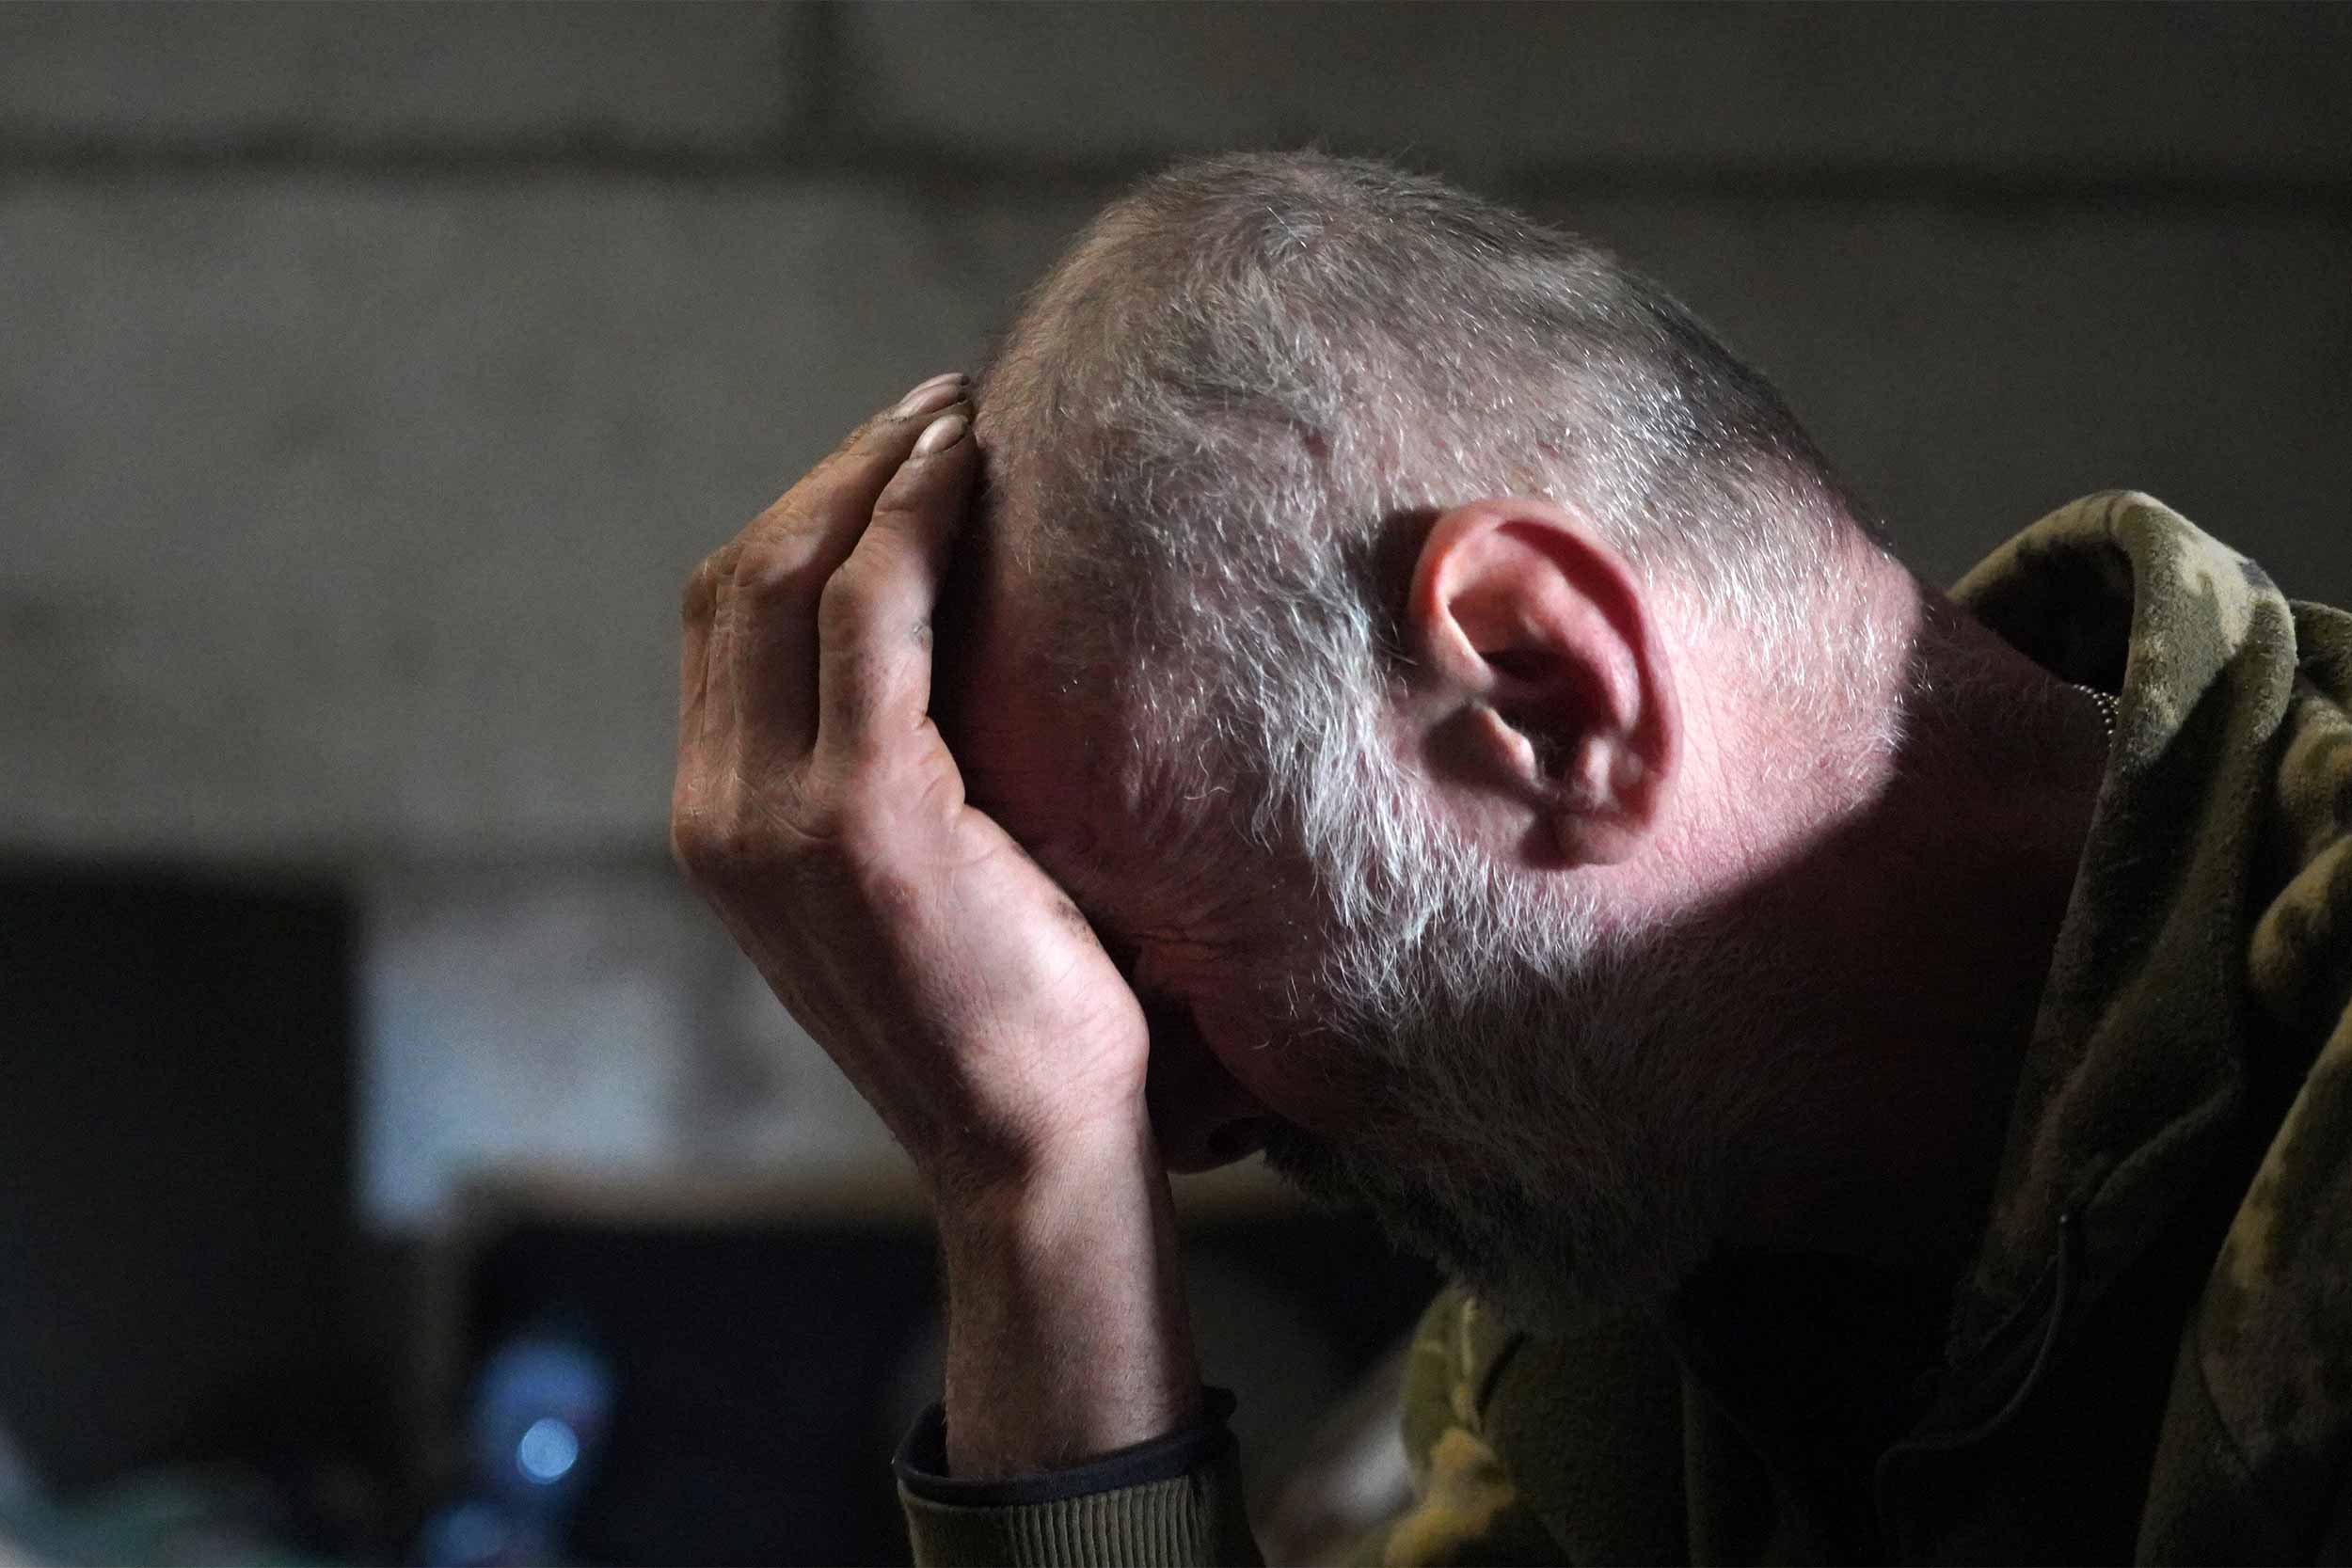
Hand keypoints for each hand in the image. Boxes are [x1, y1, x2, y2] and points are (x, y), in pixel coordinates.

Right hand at [671, 373, 1151, 1198]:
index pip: (723, 620)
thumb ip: (869, 770)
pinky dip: (915, 524)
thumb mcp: (902, 881)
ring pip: (793, 574)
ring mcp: (776, 815)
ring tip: (961, 418)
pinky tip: (974, 475)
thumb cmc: (1001, 1012)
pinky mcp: (862, 814)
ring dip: (877, 473)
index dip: (799, 513)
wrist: (1026, 1147)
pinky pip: (875, 616)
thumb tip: (932, 637)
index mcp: (717, 825)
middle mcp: (718, 813)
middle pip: (740, 576)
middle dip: (835, 471)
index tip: (895, 456)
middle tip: (936, 409)